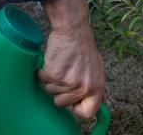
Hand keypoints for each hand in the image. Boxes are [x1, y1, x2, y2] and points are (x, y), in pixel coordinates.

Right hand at [38, 0, 105, 118]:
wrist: (73, 31)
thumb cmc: (84, 48)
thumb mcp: (97, 69)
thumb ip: (95, 88)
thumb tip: (99, 104)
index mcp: (96, 87)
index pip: (89, 112)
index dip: (78, 108)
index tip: (73, 101)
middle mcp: (83, 88)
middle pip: (62, 104)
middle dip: (60, 91)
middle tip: (65, 75)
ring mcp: (67, 82)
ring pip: (50, 92)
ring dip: (52, 80)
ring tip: (61, 65)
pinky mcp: (53, 74)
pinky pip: (42, 79)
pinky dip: (43, 71)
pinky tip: (53, 61)